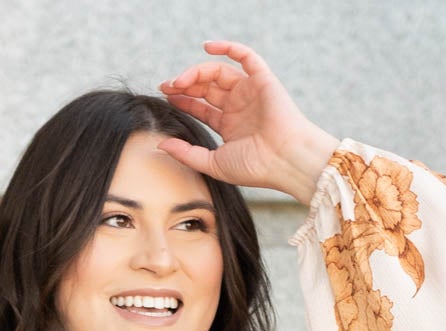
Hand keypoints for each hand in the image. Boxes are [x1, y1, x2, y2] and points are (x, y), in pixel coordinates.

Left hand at [157, 40, 338, 202]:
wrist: (285, 160)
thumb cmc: (255, 167)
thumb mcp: (213, 163)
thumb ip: (186, 154)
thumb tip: (161, 144)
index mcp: (229, 126)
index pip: (202, 107)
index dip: (183, 99)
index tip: (166, 96)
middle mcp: (239, 107)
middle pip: (207, 87)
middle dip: (185, 84)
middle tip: (166, 86)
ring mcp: (250, 92)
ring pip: (219, 72)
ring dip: (197, 72)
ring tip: (180, 80)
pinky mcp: (262, 79)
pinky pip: (245, 56)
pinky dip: (228, 48)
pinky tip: (207, 47)